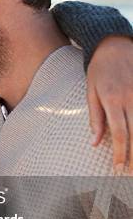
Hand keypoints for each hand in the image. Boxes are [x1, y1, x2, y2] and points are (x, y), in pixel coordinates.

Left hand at [87, 35, 132, 172]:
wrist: (114, 45)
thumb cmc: (99, 71)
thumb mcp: (90, 92)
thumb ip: (95, 118)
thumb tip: (95, 143)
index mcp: (112, 100)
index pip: (118, 133)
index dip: (119, 153)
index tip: (117, 168)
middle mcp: (131, 98)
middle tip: (132, 173)